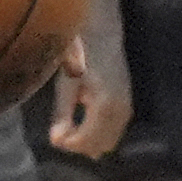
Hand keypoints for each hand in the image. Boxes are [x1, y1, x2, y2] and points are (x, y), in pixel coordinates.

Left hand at [48, 38, 133, 157]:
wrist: (103, 34)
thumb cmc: (80, 54)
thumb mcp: (66, 83)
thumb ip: (63, 113)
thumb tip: (56, 141)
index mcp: (105, 106)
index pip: (88, 140)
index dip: (70, 145)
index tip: (54, 140)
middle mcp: (121, 111)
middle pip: (101, 145)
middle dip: (80, 146)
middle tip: (60, 136)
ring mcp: (127, 109)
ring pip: (110, 141)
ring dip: (90, 141)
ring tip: (68, 131)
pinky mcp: (127, 106)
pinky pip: (114, 132)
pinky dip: (99, 135)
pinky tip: (83, 126)